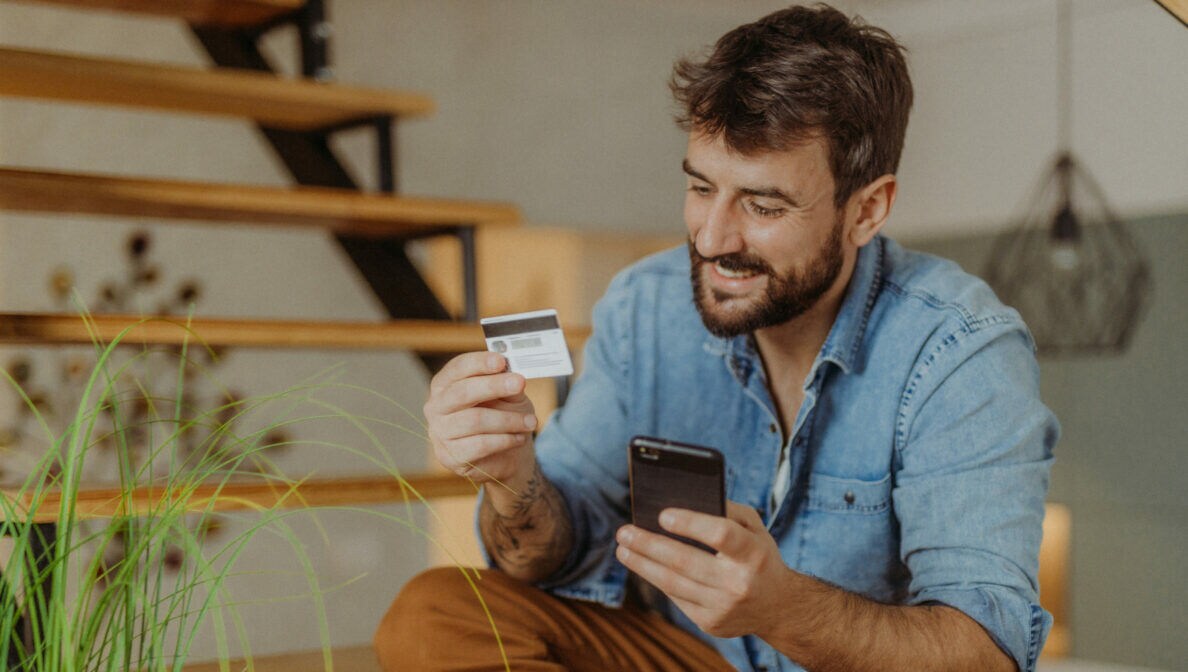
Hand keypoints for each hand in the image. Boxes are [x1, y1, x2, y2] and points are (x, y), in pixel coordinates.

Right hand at [424, 352, 537, 486]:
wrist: (505, 455)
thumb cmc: (502, 416)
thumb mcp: (508, 395)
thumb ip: (506, 382)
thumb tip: (512, 372)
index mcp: (445, 384)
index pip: (457, 368)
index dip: (479, 363)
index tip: (501, 361)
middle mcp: (436, 406)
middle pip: (462, 392)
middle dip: (494, 386)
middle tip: (520, 383)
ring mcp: (440, 433)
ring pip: (475, 420)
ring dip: (508, 419)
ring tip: (530, 421)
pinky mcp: (451, 456)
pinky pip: (480, 445)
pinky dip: (505, 440)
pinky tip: (519, 438)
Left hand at [615, 501, 789, 638]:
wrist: (778, 607)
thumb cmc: (758, 556)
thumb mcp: (754, 528)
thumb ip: (727, 509)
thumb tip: (684, 499)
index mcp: (754, 553)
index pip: (721, 534)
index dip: (691, 524)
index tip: (662, 515)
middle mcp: (739, 582)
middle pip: (685, 561)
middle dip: (648, 545)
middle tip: (624, 531)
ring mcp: (724, 607)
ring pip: (673, 583)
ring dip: (642, 564)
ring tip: (623, 549)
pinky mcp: (711, 623)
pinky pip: (676, 598)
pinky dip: (656, 579)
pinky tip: (643, 565)